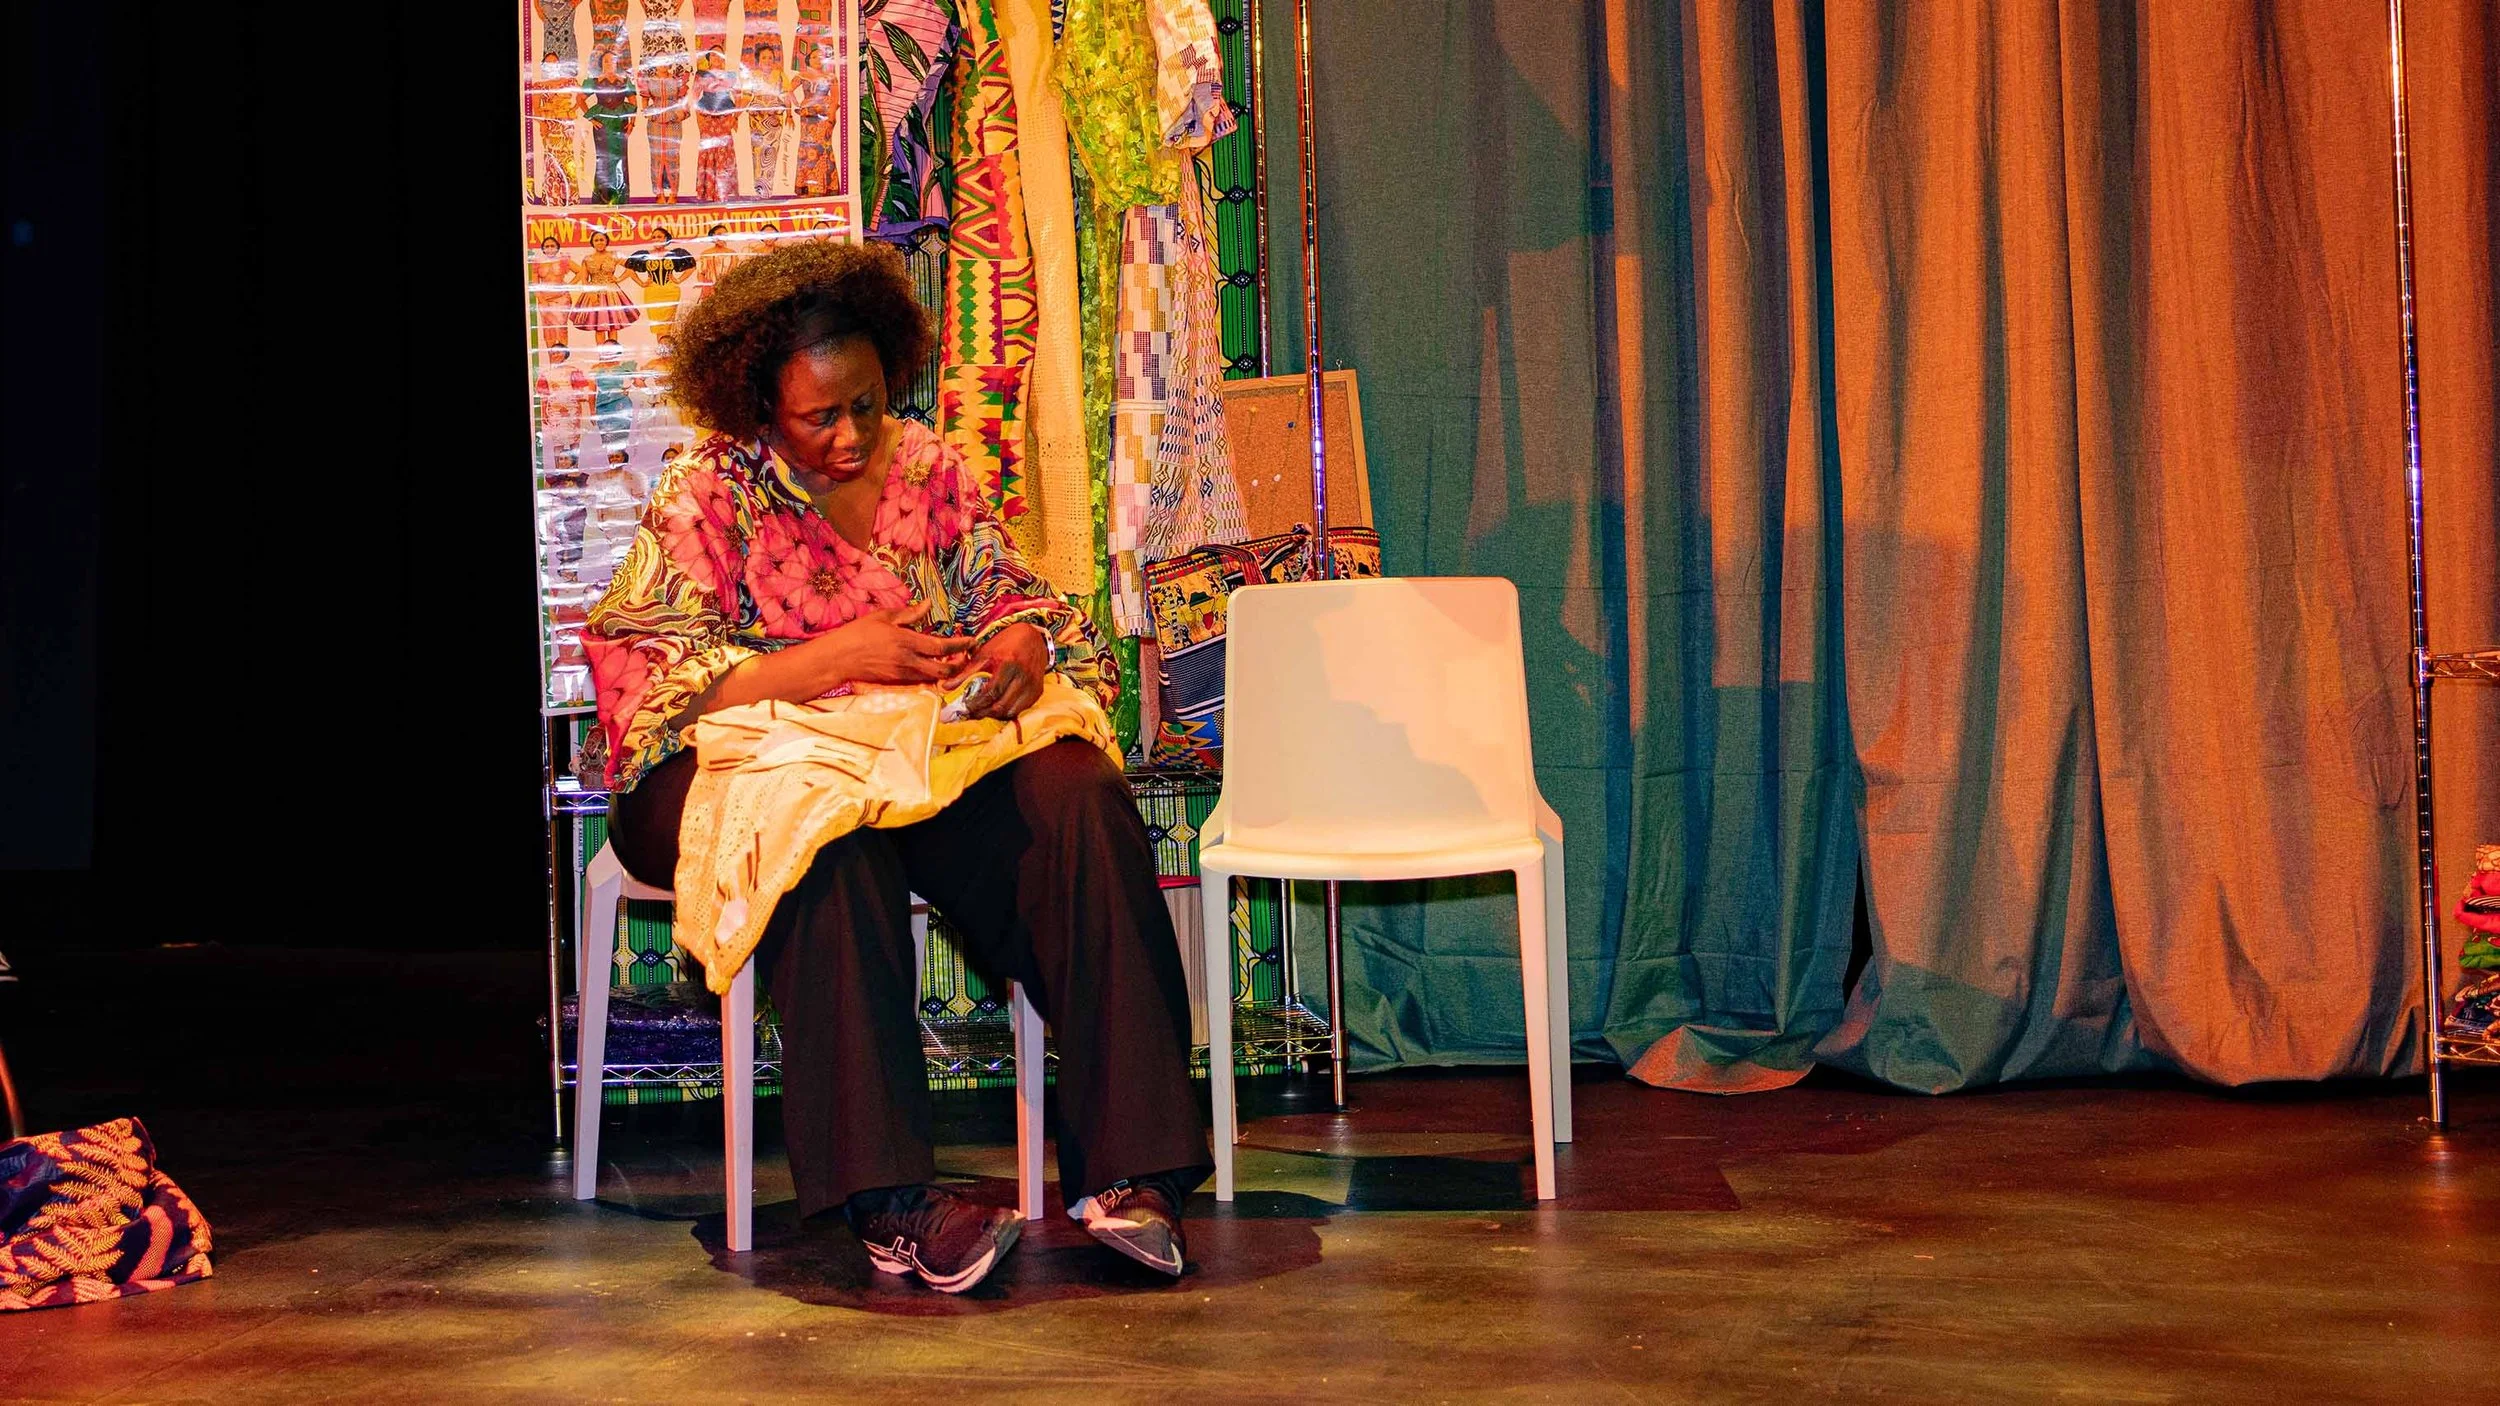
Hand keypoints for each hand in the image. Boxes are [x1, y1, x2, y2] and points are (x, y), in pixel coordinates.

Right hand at [778, 602, 971, 693]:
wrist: (838, 659)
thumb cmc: (858, 633)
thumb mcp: (883, 617)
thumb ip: (909, 614)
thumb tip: (928, 605)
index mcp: (906, 642)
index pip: (942, 647)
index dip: (960, 645)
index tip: (972, 640)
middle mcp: (907, 662)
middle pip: (944, 669)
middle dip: (960, 664)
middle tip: (967, 654)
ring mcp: (902, 675)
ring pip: (934, 677)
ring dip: (947, 671)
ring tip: (954, 660)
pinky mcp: (896, 683)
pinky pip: (921, 681)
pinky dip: (932, 675)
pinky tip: (935, 666)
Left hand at [949, 622, 1049, 719]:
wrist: (1032, 638)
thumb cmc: (1004, 645)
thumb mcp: (984, 654)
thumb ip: (966, 672)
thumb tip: (946, 688)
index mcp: (1007, 662)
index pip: (991, 691)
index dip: (977, 703)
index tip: (965, 707)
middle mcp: (1022, 675)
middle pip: (1001, 704)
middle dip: (984, 712)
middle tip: (972, 713)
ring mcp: (1032, 684)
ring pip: (1011, 710)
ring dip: (995, 715)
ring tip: (983, 712)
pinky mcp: (1038, 691)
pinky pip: (1021, 709)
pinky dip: (1008, 712)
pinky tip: (997, 708)